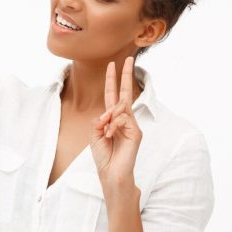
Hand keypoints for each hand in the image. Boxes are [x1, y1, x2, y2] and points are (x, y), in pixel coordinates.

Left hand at [89, 56, 142, 189]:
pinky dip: (113, 126)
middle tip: (128, 58)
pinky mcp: (136, 132)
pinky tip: (111, 135)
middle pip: (125, 93)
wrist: (111, 173)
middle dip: (126, 75)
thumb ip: (99, 120)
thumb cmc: (103, 156)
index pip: (113, 96)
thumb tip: (107, 112)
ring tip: (107, 132)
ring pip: (121, 108)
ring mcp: (132, 125)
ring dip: (110, 117)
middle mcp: (124, 119)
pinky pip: (123, 119)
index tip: (112, 65)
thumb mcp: (95, 135)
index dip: (112, 80)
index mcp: (112, 119)